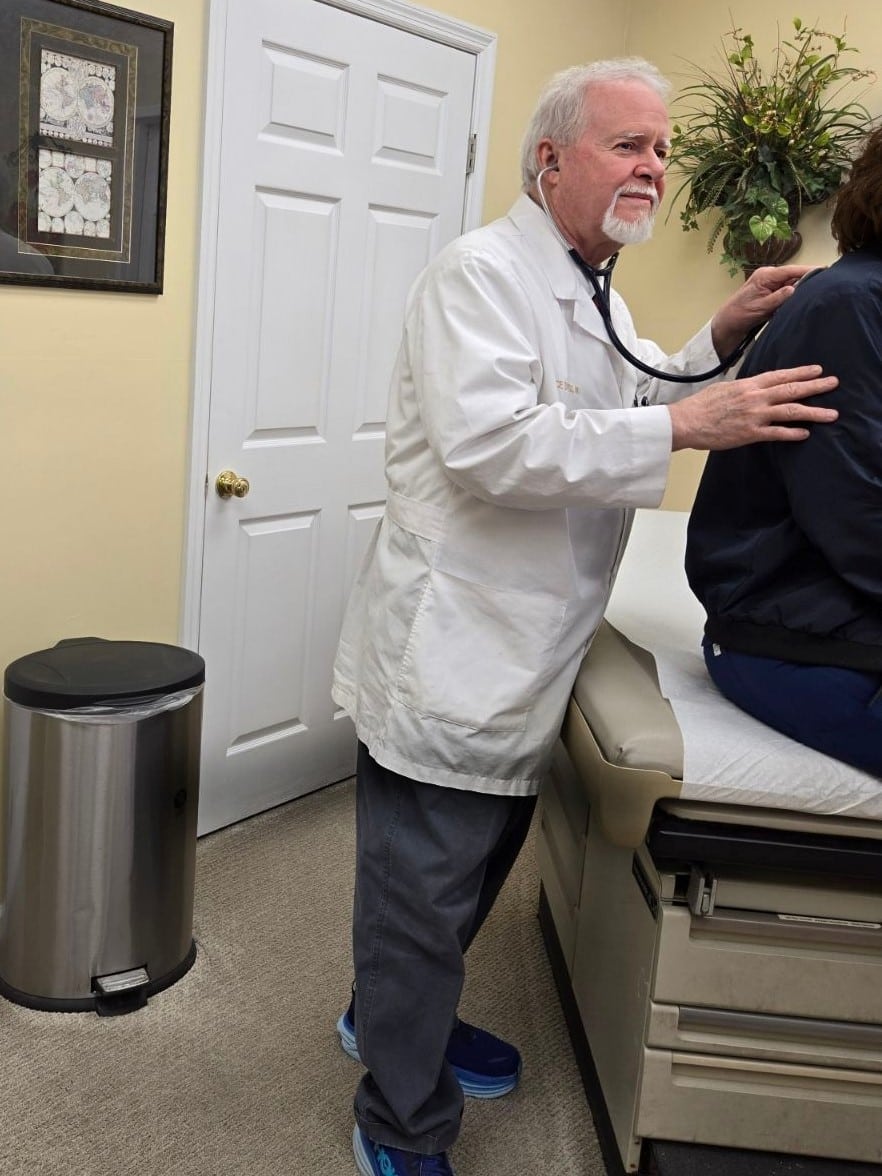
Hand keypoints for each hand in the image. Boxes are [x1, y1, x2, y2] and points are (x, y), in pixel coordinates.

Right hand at [668, 364, 837, 451]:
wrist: (686, 421)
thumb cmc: (701, 406)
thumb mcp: (724, 388)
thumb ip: (743, 388)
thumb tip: (754, 388)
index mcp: (749, 384)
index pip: (781, 375)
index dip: (801, 372)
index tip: (817, 370)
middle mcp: (755, 397)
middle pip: (792, 390)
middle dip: (816, 386)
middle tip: (834, 383)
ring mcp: (755, 415)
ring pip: (791, 411)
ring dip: (814, 412)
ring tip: (831, 414)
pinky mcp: (750, 433)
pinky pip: (777, 433)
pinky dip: (793, 433)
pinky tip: (806, 433)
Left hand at [710, 265, 820, 357]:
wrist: (728, 323)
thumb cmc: (740, 314)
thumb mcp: (761, 307)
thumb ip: (778, 298)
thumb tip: (794, 289)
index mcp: (766, 275)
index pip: (792, 270)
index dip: (808, 270)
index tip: (824, 271)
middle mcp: (769, 275)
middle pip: (794, 275)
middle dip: (807, 280)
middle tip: (824, 286)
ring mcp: (770, 283)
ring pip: (792, 283)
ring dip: (801, 289)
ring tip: (817, 292)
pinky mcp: (771, 291)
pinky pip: (787, 290)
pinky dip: (794, 295)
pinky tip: (803, 299)